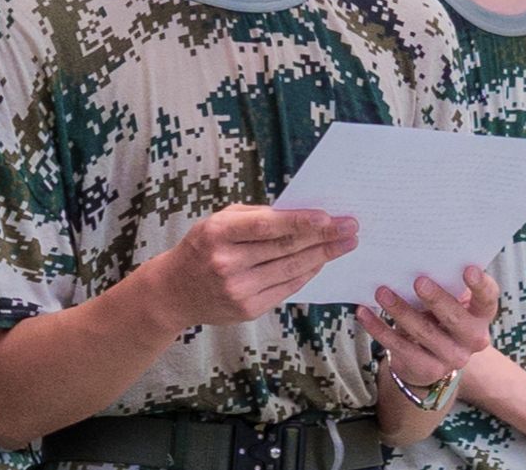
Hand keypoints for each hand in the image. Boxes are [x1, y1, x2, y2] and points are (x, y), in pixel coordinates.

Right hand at [146, 206, 357, 327]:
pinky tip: (321, 261)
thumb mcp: (219, 221)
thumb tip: (301, 215)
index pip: (266, 226)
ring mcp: (237, 290)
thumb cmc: (202, 246)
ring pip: (290, 270)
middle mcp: (227, 263)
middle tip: (351, 227)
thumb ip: (255, 217)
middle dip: (323, 237)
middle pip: (285, 248)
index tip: (328, 216)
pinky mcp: (247, 310)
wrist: (174, 291)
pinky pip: (285, 288)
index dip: (299, 221)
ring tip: (345, 244)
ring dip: (322, 256)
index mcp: (218, 233)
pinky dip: (306, 274)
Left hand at [357, 267, 499, 387]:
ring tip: (381, 292)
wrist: (429, 357)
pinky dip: (379, 329)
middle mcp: (473, 339)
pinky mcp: (427, 369)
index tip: (468, 268)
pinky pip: (400, 348)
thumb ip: (444, 280)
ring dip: (401, 311)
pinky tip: (364, 313)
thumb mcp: (448, 298)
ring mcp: (452, 357)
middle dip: (436, 299)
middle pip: (456, 319)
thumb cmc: (439, 313)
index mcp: (481, 314)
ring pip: (425, 333)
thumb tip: (420, 251)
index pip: (488, 299)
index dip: (480, 285)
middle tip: (418, 280)